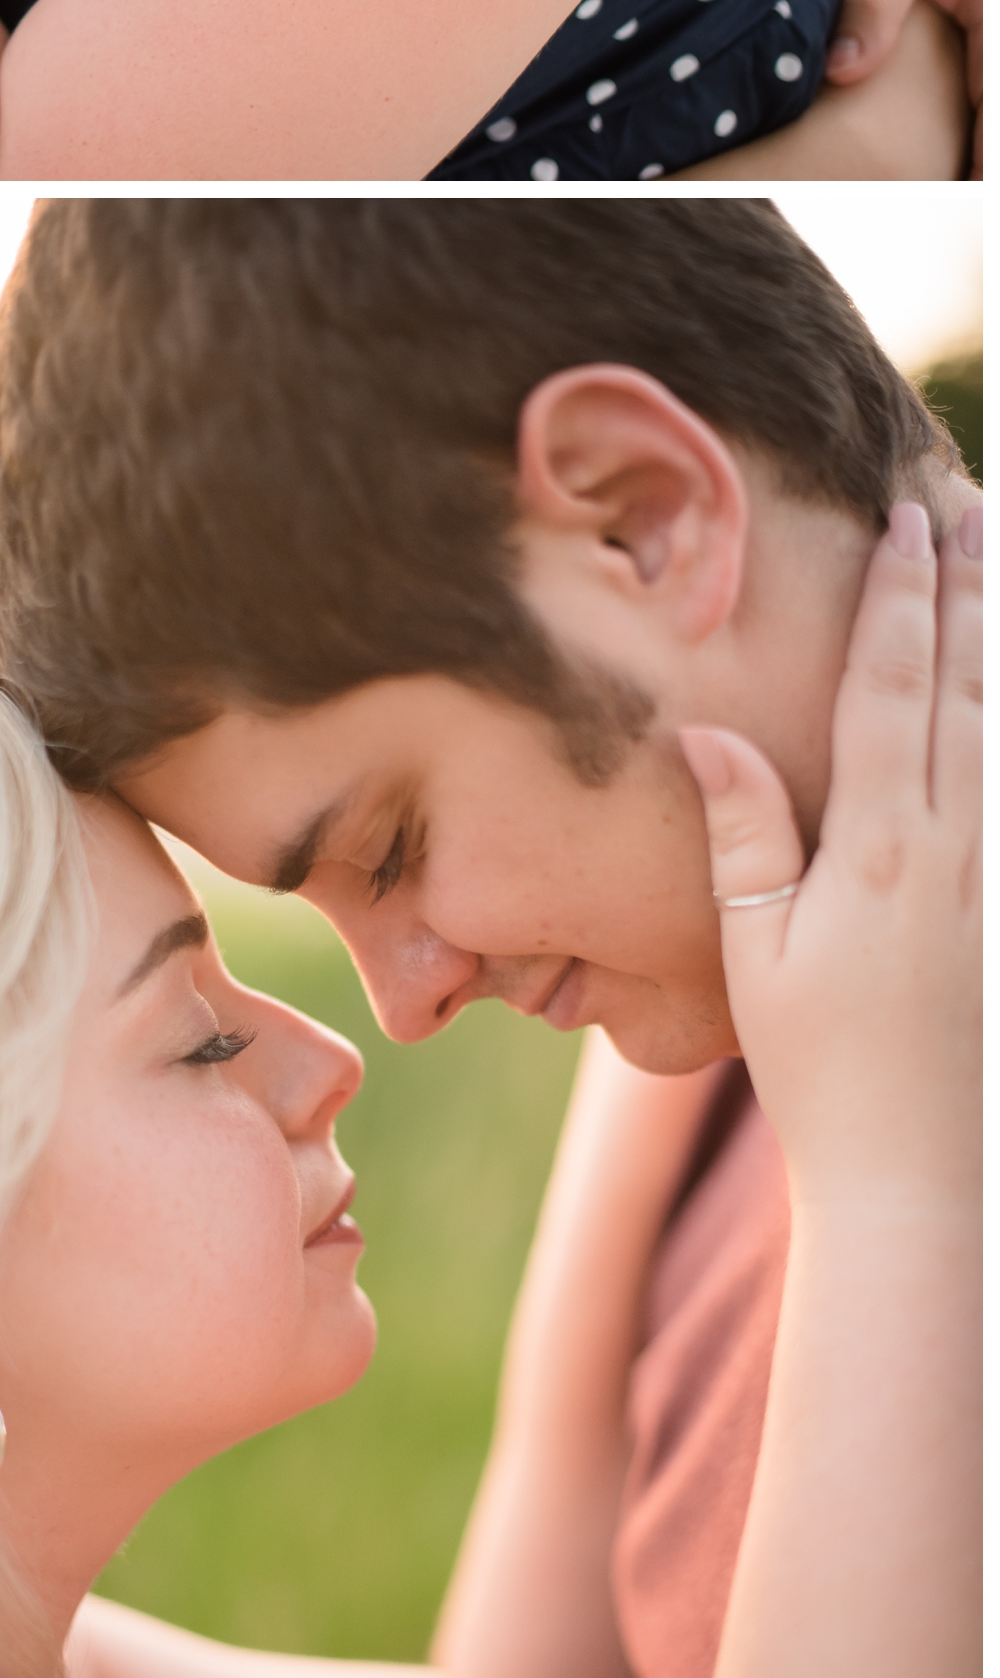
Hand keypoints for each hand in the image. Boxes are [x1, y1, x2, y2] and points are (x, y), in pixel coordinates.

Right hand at [679, 497, 978, 1205]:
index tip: (906, 522)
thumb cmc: (819, 1067)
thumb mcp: (755, 951)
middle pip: (970, 688)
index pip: (894, 691)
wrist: (919, 1174)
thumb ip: (743, 833)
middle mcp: (957, 852)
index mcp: (882, 850)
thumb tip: (708, 730)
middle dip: (969, 589)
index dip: (901, 600)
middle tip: (969, 502)